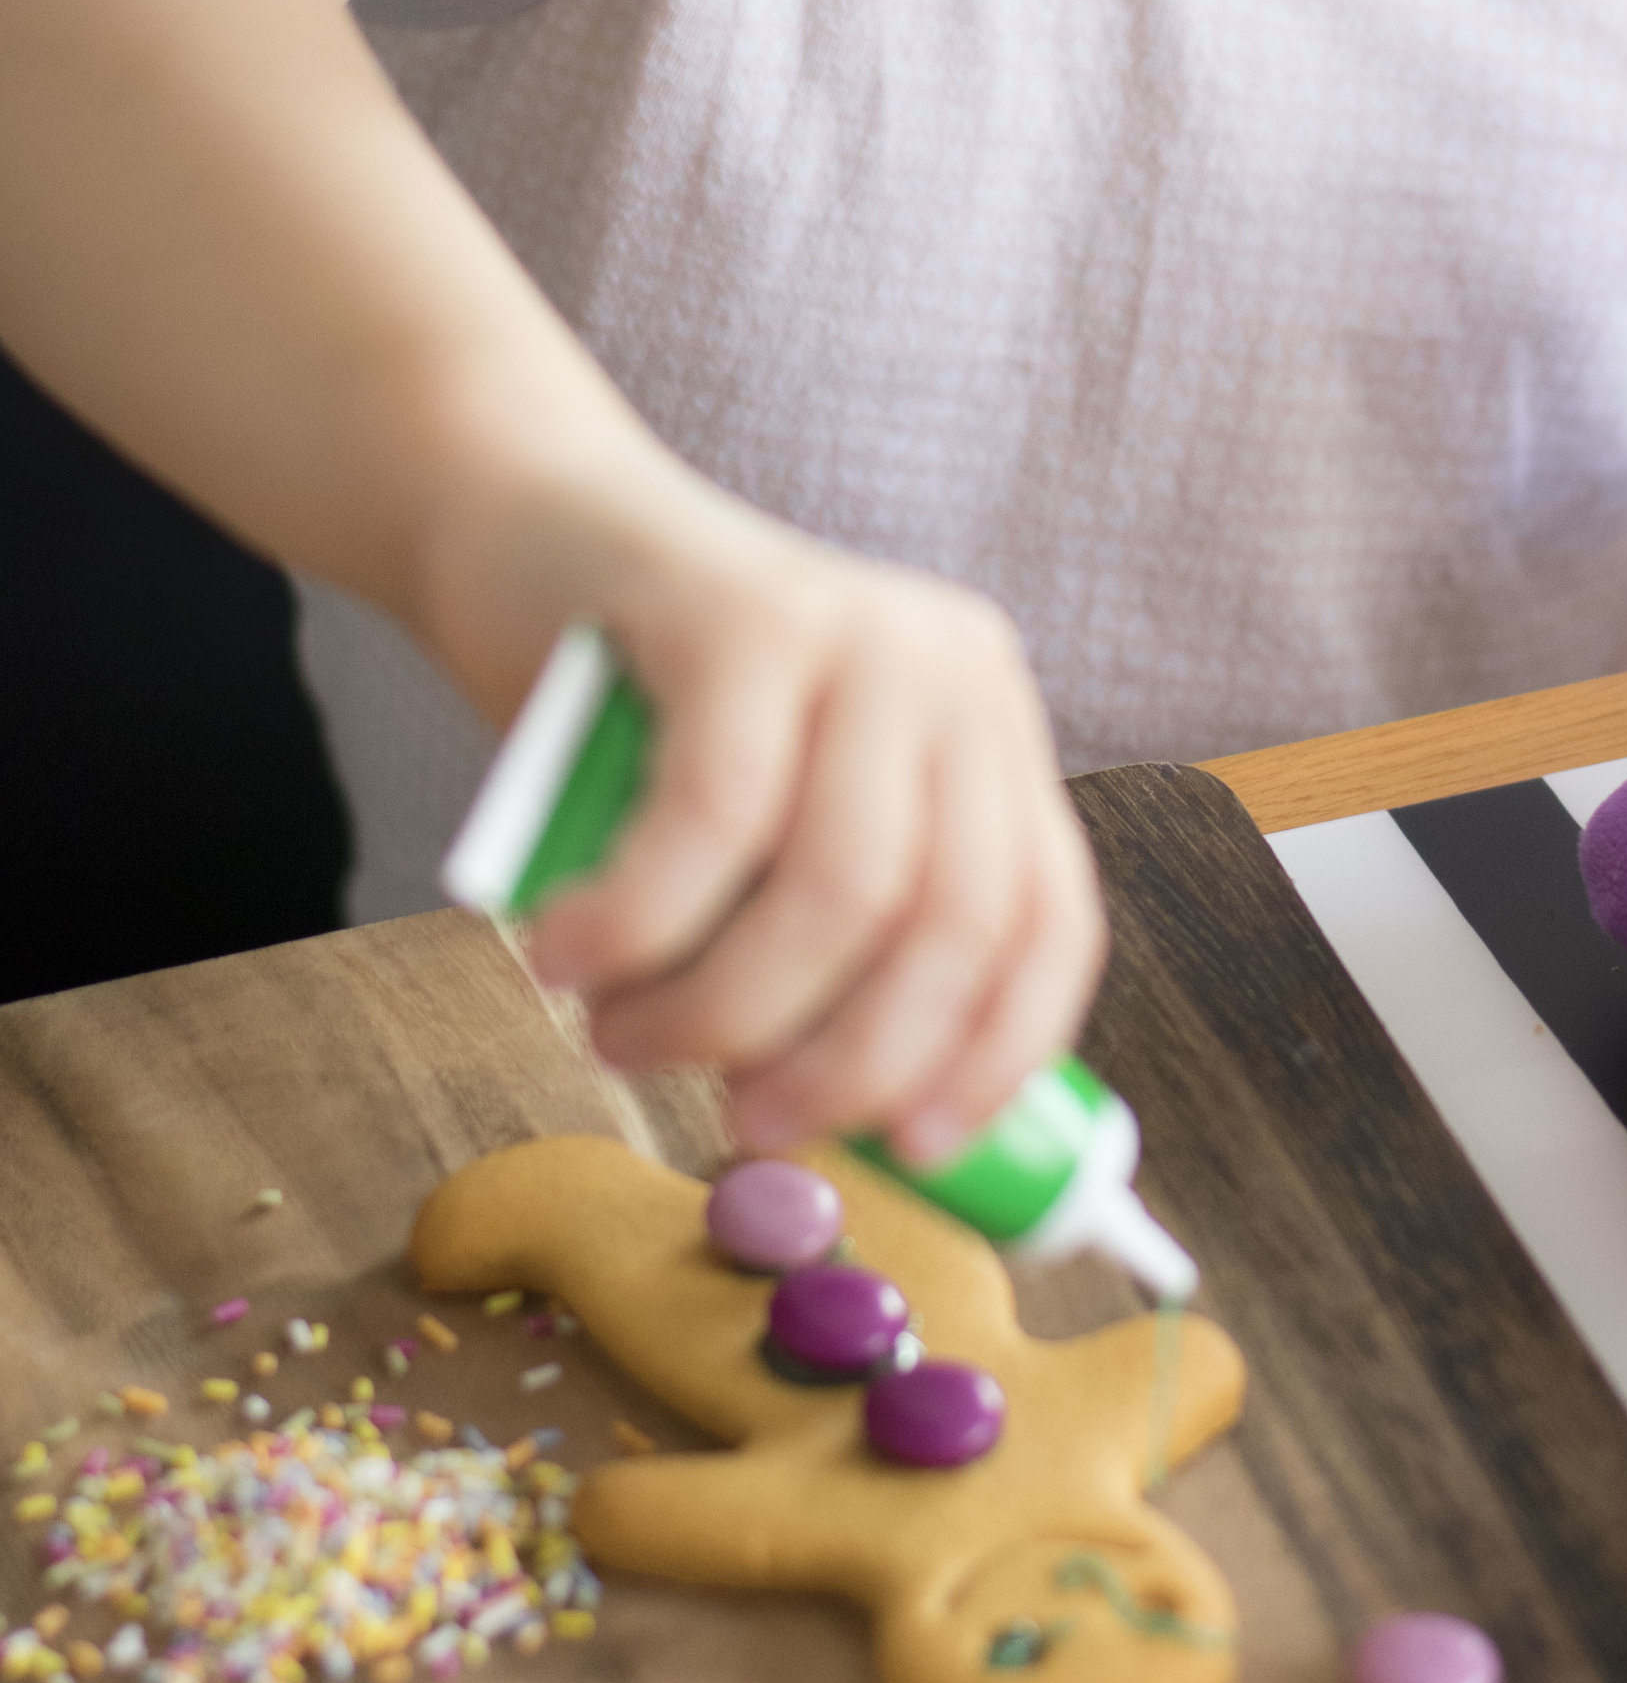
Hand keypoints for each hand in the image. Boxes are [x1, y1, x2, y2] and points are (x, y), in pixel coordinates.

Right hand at [425, 458, 1104, 1159]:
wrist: (519, 528)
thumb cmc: (642, 719)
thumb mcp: (772, 831)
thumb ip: (829, 944)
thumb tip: (859, 1130)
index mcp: (988, 732)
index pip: (1050, 922)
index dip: (996, 1056)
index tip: (915, 1155)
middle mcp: (953, 674)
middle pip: (950, 923)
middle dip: (847, 1065)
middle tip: (740, 1124)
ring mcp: (858, 631)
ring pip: (840, 889)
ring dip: (724, 1010)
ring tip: (620, 1037)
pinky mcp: (744, 615)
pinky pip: (714, 818)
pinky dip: (638, 922)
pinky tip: (569, 959)